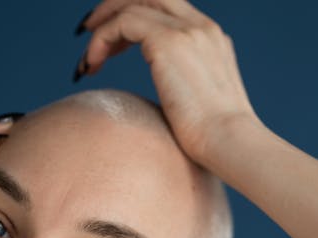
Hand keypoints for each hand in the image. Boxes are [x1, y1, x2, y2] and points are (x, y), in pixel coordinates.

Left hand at [75, 0, 261, 163]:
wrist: (230, 143)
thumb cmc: (216, 140)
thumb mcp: (200, 103)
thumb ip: (182, 86)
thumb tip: (163, 97)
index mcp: (211, 38)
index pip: (167, 8)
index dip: (134, 17)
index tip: (114, 45)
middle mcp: (202, 26)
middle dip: (113, 8)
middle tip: (88, 32)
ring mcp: (187, 29)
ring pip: (131, 4)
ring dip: (101, 28)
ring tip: (87, 63)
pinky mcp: (169, 40)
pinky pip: (122, 22)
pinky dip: (100, 41)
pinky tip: (91, 67)